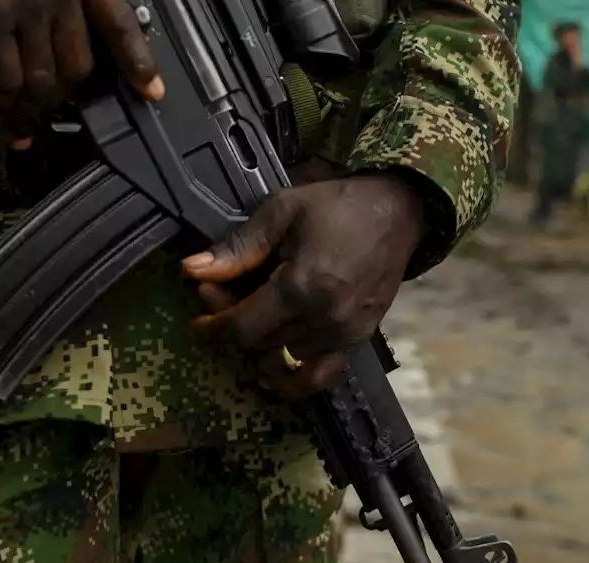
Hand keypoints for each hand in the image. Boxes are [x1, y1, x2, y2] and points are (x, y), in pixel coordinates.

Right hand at [0, 0, 162, 143]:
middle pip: (79, 63)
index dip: (137, 61)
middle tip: (40, 108)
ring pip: (44, 79)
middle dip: (61, 96)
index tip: (151, 92)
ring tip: (10, 113)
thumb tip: (52, 29)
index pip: (119, 19)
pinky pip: (5, 78)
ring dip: (27, 107)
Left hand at [183, 173, 426, 398]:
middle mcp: (323, 319)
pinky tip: (272, 374)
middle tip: (221, 297)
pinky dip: (293, 382)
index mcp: (302, 286)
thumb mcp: (282, 212)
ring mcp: (343, 334)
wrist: (397, 211)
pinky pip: (320, 377)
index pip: (243, 326)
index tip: (198, 322)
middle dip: (232, 324)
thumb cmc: (339, 205)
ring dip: (258, 344)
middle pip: (259, 342)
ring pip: (282, 357)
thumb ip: (238, 247)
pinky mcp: (358, 340)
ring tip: (251, 317)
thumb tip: (191, 270)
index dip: (214, 327)